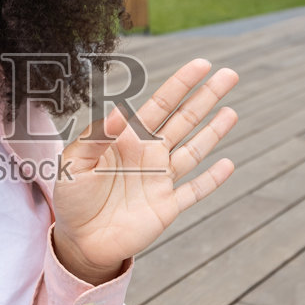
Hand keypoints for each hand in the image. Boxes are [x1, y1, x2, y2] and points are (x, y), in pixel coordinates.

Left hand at [51, 59, 238, 283]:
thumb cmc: (72, 198)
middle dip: (207, 97)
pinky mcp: (167, 207)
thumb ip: (95, 138)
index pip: (161, 104)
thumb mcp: (74, 163)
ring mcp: (161, 180)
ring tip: (231, 111)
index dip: (182, 84)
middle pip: (184, 120)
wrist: (78, 240)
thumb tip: (122, 114)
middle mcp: (149, 154)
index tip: (202, 64)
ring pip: (194, 150)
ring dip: (214, 131)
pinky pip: (194, 191)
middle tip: (230, 74)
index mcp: (128, 139)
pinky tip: (228, 164)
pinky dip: (212, 179)